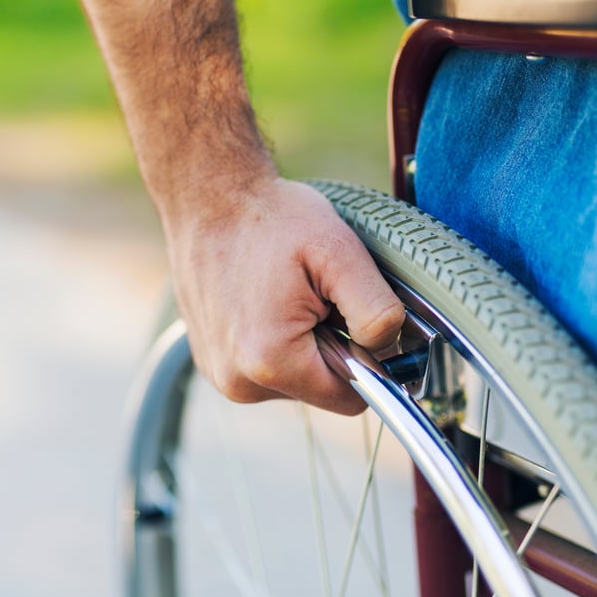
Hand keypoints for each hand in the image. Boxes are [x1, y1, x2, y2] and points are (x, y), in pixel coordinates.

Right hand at [165, 177, 404, 414]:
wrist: (207, 197)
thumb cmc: (271, 219)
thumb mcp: (339, 252)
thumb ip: (377, 310)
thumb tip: (389, 350)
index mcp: (270, 361)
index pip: (350, 398)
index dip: (365, 357)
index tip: (349, 312)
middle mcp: (238, 381)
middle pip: (319, 389)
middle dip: (330, 346)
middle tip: (314, 294)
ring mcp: (218, 374)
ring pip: (293, 379)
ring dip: (302, 342)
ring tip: (285, 292)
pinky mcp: (209, 362)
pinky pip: (264, 368)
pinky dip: (274, 338)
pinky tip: (263, 299)